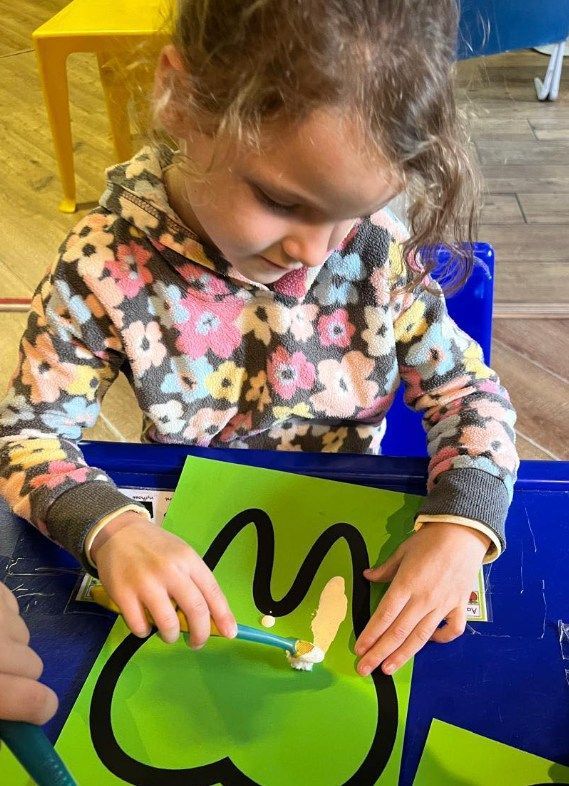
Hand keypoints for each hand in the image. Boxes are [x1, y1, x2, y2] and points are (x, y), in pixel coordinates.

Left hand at [0, 582, 57, 723]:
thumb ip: (0, 705)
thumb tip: (18, 718)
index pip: (34, 702)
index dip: (40, 710)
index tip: (38, 711)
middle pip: (33, 667)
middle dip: (17, 673)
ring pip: (24, 637)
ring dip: (8, 644)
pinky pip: (14, 610)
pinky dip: (2, 618)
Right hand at [91, 512, 236, 648]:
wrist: (117, 532)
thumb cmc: (155, 547)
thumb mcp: (181, 554)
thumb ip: (194, 580)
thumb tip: (210, 615)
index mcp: (188, 559)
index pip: (212, 592)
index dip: (223, 616)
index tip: (230, 633)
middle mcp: (169, 571)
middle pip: (195, 611)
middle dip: (200, 634)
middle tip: (197, 642)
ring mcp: (145, 583)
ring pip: (168, 624)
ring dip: (172, 636)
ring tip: (169, 634)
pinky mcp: (123, 595)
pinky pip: (140, 626)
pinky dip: (145, 632)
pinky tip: (146, 624)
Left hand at [354, 522, 489, 675]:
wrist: (463, 533)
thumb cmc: (430, 540)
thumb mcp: (402, 550)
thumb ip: (385, 569)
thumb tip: (367, 576)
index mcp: (406, 584)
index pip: (384, 615)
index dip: (370, 634)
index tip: (359, 649)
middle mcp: (423, 599)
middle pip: (398, 632)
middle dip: (379, 652)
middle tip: (364, 669)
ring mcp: (443, 604)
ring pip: (420, 637)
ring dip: (402, 655)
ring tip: (387, 669)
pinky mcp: (459, 605)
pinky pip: (451, 629)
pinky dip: (440, 639)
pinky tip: (427, 642)